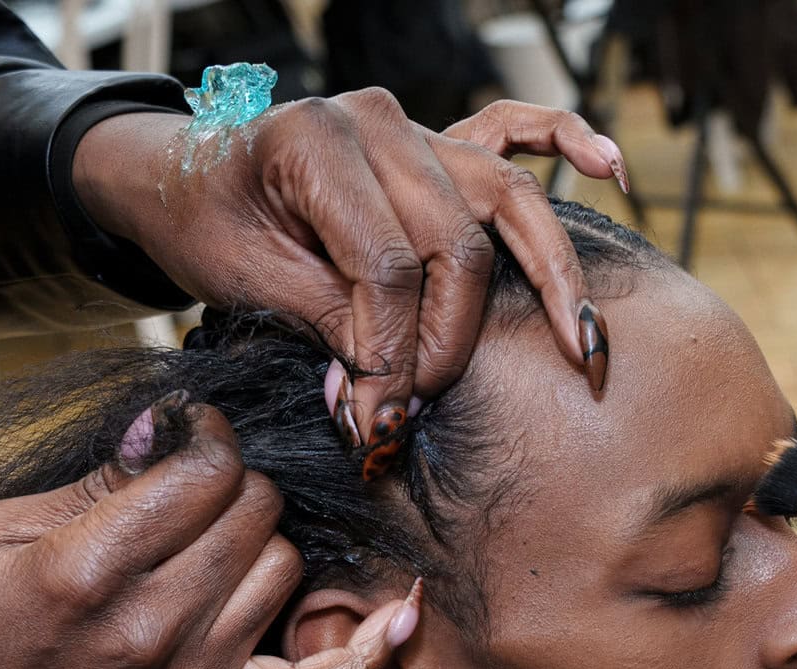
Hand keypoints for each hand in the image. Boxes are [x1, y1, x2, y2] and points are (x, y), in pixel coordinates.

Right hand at [0, 405, 420, 668]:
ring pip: (283, 569)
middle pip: (255, 514)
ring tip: (214, 532)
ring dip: (262, 537)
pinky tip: (398, 615)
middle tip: (192, 480)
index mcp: (90, 571)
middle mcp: (151, 627)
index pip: (205, 474)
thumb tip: (171, 428)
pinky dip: (362, 655)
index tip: (185, 429)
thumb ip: (97, 478)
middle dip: (232, 478)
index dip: (204, 433)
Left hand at [73, 94, 628, 434]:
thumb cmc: (207, 223)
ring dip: (548, 275)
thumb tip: (384, 398)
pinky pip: (516, 129)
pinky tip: (611, 170)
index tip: (377, 417)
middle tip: (421, 405)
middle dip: (449, 338)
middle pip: (455, 241)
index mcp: (316, 142)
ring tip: (581, 345)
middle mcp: (378, 124)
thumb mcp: (246, 281)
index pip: (386, 264)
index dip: (389, 350)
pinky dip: (567, 141)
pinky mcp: (435, 143)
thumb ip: (326, 328)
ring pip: (505, 200)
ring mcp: (415, 129)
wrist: (185, 175)